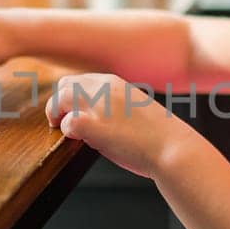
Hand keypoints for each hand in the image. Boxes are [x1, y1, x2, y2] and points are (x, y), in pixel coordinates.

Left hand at [44, 71, 192, 178]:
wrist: (173, 148)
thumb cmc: (160, 136)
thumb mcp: (137, 109)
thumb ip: (117, 107)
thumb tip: (102, 119)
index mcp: (115, 82)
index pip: (81, 80)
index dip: (71, 95)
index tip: (70, 109)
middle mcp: (105, 89)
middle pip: (66, 84)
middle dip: (59, 101)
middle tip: (58, 119)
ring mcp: (99, 106)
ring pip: (61, 97)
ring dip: (56, 113)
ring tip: (59, 127)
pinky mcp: (94, 126)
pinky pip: (68, 122)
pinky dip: (67, 130)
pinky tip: (75, 138)